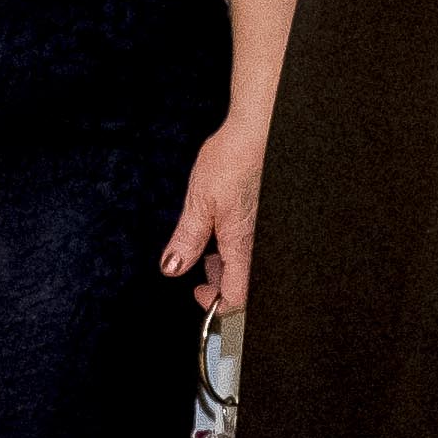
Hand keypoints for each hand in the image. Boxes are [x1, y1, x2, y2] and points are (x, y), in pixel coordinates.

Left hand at [161, 108, 270, 314]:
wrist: (257, 133)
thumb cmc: (231, 161)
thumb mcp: (198, 203)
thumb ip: (187, 239)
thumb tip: (172, 268)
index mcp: (242, 245)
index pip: (237, 297)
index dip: (216, 304)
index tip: (198, 292)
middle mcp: (258, 243)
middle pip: (244, 284)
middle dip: (219, 282)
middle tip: (198, 264)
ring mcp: (264, 232)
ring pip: (248, 264)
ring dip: (226, 263)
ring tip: (207, 244)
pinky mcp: (264, 219)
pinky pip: (252, 245)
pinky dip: (235, 246)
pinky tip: (222, 228)